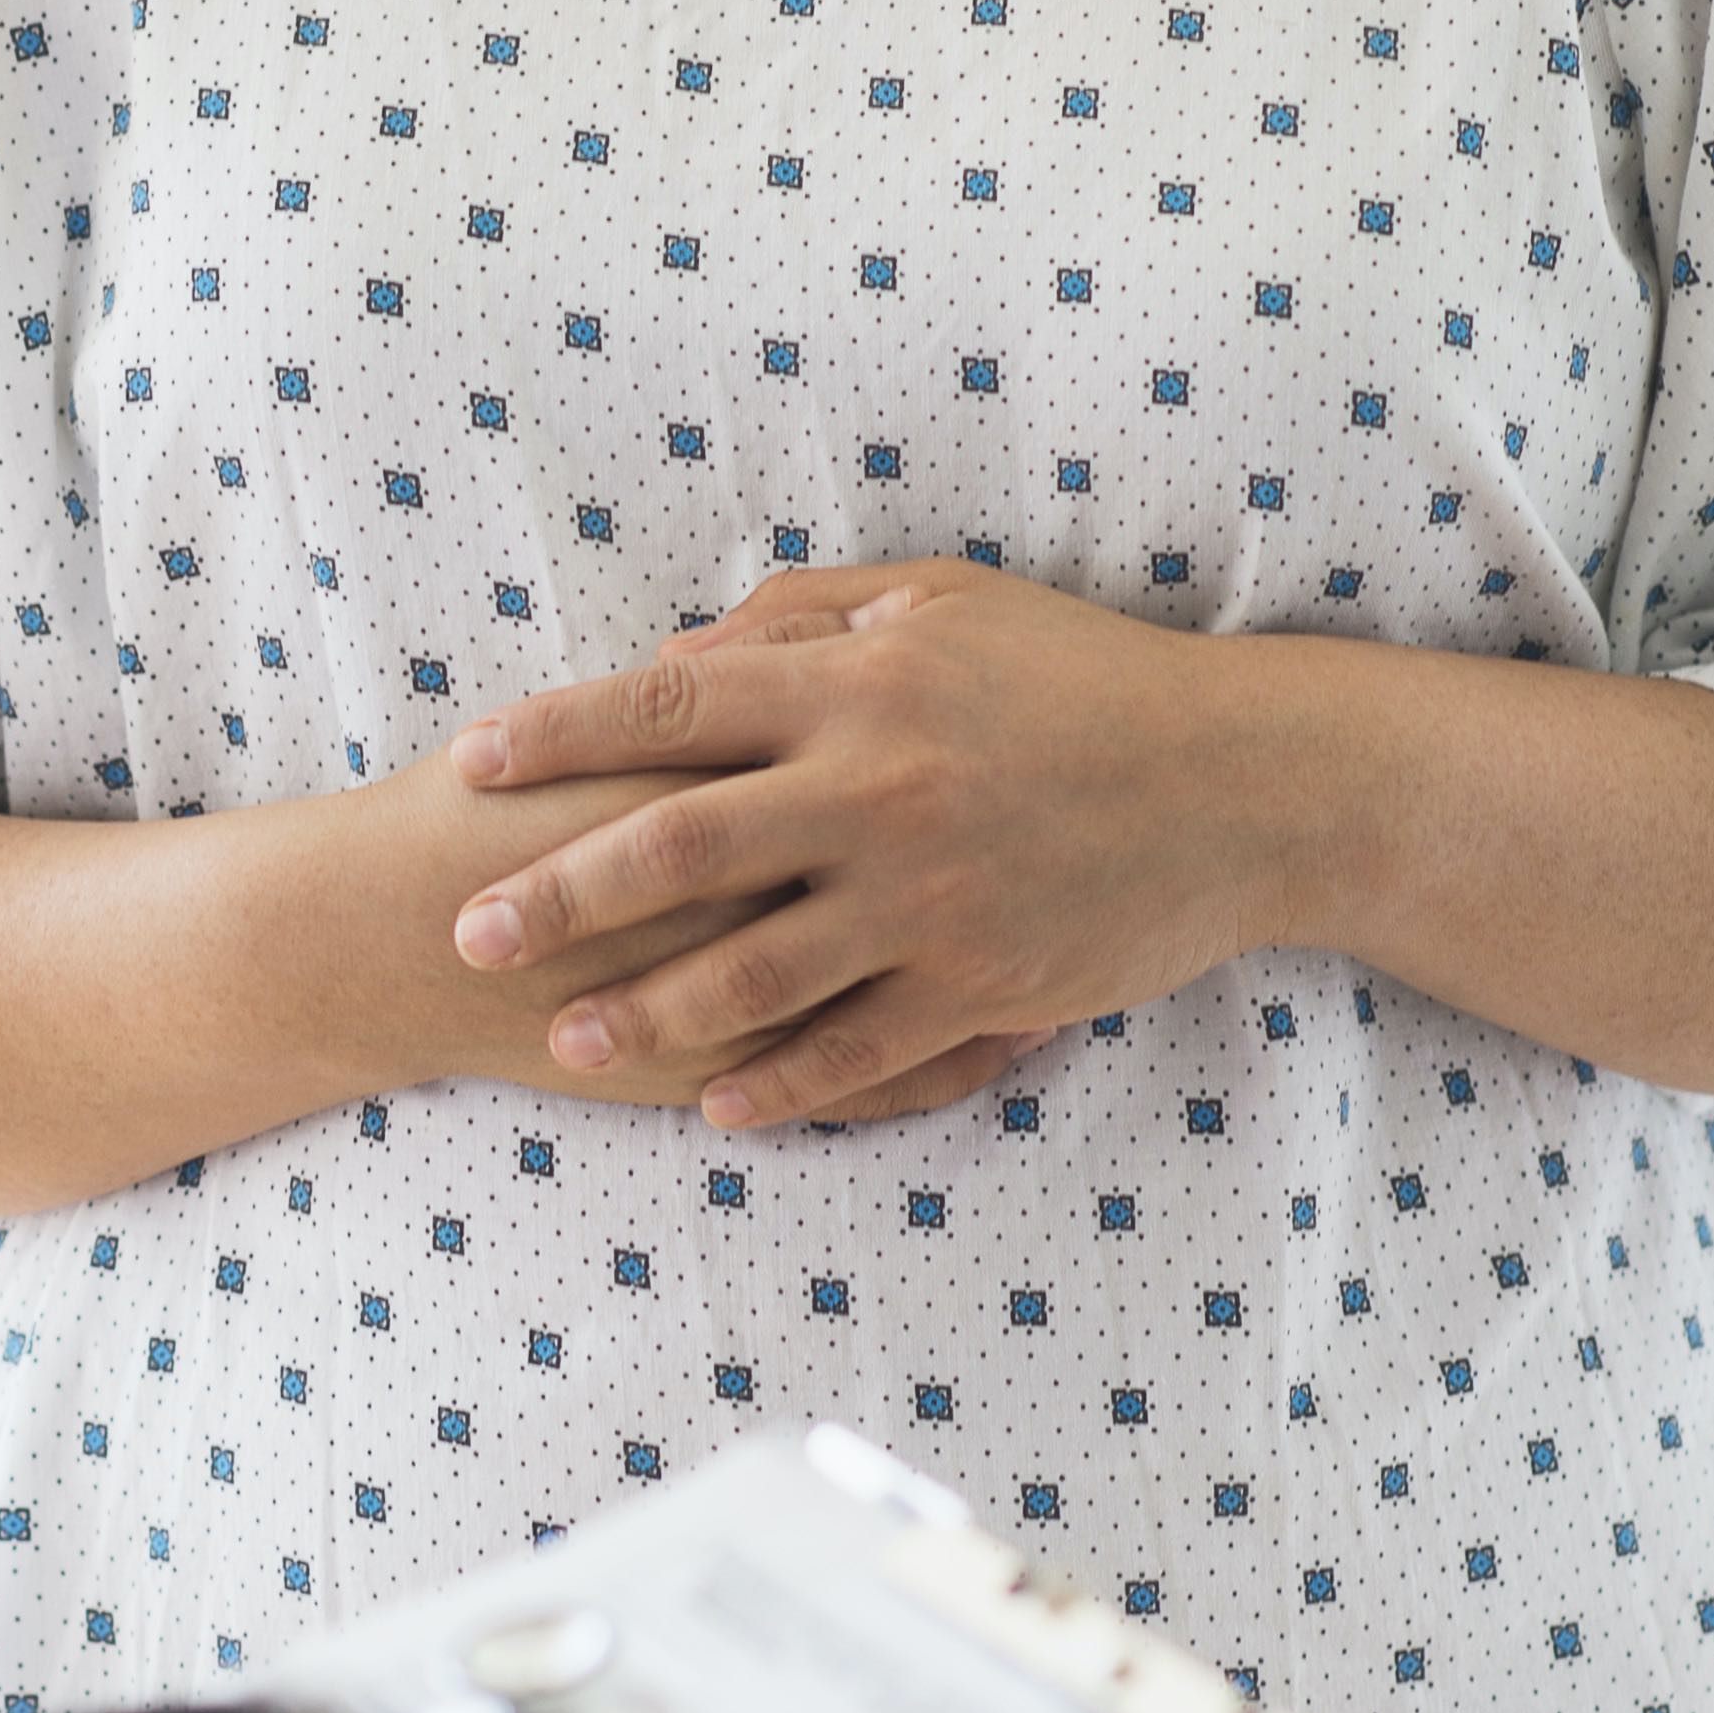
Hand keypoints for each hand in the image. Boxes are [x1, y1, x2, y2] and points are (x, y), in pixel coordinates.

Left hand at [444, 565, 1362, 1131]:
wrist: (1245, 783)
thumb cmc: (1082, 675)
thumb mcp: (945, 604)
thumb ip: (807, 619)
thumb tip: (679, 654)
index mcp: (858, 685)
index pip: (670, 705)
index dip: (557, 734)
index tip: (469, 762)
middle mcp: (876, 791)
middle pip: (676, 847)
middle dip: (558, 896)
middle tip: (468, 936)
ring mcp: (927, 899)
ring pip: (749, 970)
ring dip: (643, 1014)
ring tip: (567, 1044)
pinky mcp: (983, 985)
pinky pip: (857, 1052)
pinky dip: (779, 1086)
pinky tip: (714, 1109)